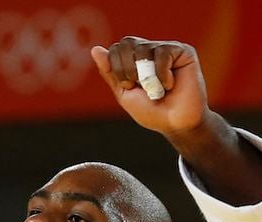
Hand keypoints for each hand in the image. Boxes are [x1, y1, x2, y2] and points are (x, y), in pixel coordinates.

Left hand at [91, 37, 210, 136]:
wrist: (175, 124)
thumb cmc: (151, 111)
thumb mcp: (124, 93)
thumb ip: (110, 72)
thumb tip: (95, 49)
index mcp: (134, 60)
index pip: (116, 48)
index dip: (116, 67)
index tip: (128, 86)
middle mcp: (150, 50)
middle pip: (127, 43)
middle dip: (126, 68)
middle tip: (136, 85)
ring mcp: (166, 49)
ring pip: (143, 48)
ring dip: (144, 75)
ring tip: (155, 89)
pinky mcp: (183, 51)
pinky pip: (163, 53)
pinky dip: (161, 74)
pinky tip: (169, 86)